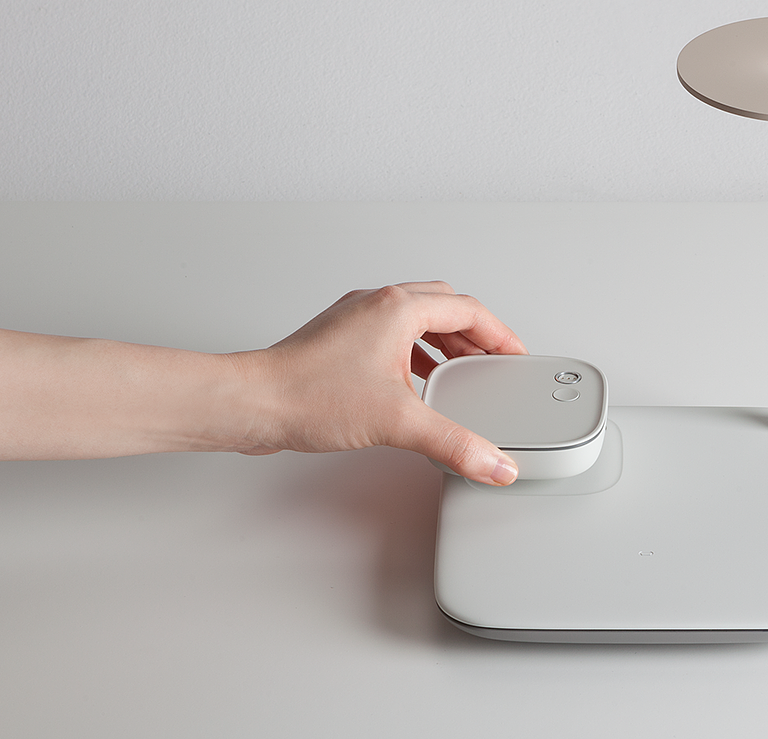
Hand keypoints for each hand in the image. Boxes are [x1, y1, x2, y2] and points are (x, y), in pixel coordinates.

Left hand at [232, 282, 526, 484]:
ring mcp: (355, 320)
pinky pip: (391, 336)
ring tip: (460, 371)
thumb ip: (455, 444)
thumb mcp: (398, 422)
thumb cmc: (307, 395)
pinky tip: (415, 384)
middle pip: (444, 306)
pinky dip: (414, 353)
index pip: (468, 310)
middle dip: (474, 334)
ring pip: (415, 319)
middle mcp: (377, 305)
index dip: (500, 334)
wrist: (253, 403)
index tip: (514, 355)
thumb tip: (494, 463)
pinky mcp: (339, 340)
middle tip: (492, 360)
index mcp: (397, 308)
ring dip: (443, 342)